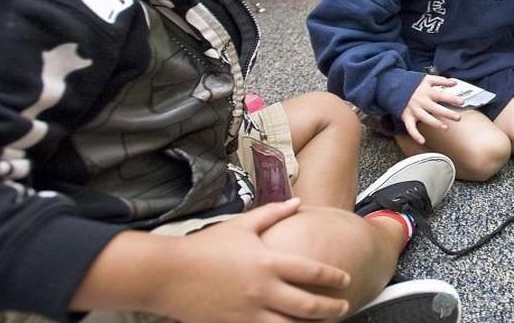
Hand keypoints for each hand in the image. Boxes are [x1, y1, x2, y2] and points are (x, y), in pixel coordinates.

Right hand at [154, 199, 351, 322]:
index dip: (334, 277)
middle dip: (331, 307)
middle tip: (344, 306)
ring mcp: (250, 312)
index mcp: (269, 263)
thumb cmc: (205, 247)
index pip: (312, 272)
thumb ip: (273, 213)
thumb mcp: (242, 225)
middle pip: (309, 304)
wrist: (168, 274)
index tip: (346, 280)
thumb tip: (297, 202)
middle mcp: (264, 290)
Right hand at [400, 75, 463, 143]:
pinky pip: (410, 127)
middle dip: (447, 113)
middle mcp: (420, 101)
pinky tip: (422, 140)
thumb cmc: (412, 83)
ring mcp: (413, 109)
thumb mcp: (426, 78)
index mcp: (426, 91)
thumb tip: (454, 82)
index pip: (441, 95)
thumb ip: (441, 80)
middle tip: (458, 117)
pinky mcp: (406, 116)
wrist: (393, 86)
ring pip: (425, 118)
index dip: (451, 98)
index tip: (461, 102)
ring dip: (435, 123)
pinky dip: (415, 135)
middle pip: (435, 108)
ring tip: (445, 128)